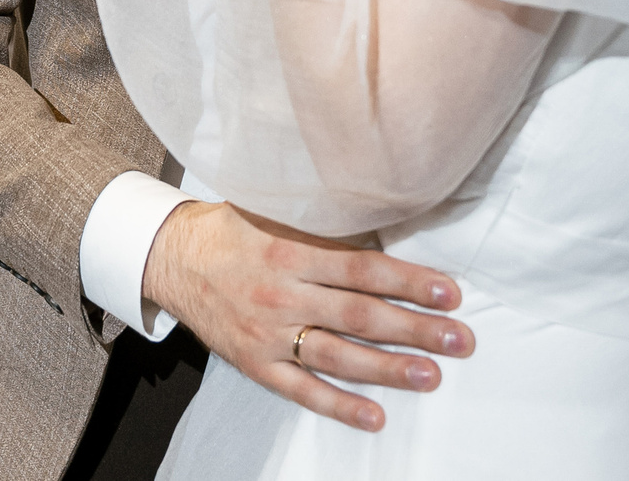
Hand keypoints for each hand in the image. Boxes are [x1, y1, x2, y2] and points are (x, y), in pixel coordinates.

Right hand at [142, 201, 471, 431]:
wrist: (169, 257)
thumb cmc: (230, 230)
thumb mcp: (272, 212)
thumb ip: (321, 226)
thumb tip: (384, 229)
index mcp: (288, 251)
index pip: (361, 269)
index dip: (408, 281)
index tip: (450, 292)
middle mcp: (281, 294)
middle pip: (358, 316)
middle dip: (414, 329)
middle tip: (459, 340)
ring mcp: (267, 334)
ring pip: (336, 356)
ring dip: (387, 369)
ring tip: (430, 376)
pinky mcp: (255, 363)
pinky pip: (301, 389)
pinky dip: (339, 404)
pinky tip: (375, 415)